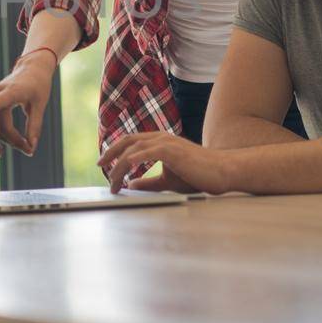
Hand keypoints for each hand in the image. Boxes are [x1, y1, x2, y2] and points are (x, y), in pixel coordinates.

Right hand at [0, 56, 55, 155]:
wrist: (32, 69)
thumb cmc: (38, 85)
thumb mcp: (40, 105)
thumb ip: (34, 126)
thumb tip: (30, 148)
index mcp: (11, 92)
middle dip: (12, 140)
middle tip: (28, 149)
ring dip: (1, 140)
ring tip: (19, 147)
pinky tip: (0, 146)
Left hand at [97, 131, 229, 193]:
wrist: (222, 172)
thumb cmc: (198, 175)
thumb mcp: (167, 180)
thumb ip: (149, 182)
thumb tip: (131, 185)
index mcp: (160, 141)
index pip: (132, 141)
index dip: (115, 150)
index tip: (104, 163)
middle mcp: (161, 137)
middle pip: (128, 140)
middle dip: (110, 153)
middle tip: (99, 166)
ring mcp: (166, 142)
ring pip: (133, 149)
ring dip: (119, 165)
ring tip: (113, 181)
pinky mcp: (171, 150)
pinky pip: (146, 153)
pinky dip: (132, 161)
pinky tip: (125, 171)